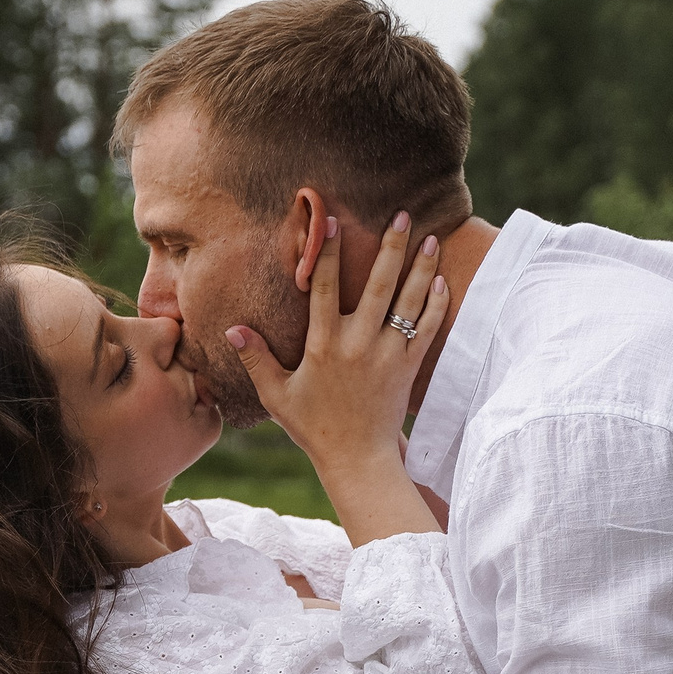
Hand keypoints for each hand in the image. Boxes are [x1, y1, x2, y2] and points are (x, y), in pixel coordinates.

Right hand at [225, 213, 446, 496]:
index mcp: (323, 345)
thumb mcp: (277, 395)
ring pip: (407, 302)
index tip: (333, 221)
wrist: (356, 459)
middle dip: (390, 247)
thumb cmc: (313, 426)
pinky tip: (440, 281)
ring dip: (420, 268)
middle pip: (377, 285)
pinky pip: (426, 329)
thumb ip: (256, 359)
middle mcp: (357, 344)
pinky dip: (435, 305)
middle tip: (401, 214)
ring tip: (431, 238)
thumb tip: (232, 329)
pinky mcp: (408, 368)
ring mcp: (387, 355)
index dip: (327, 253)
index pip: (324, 289)